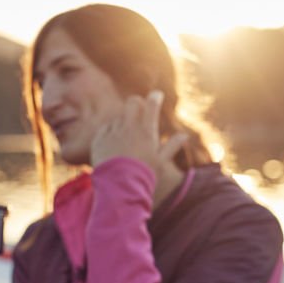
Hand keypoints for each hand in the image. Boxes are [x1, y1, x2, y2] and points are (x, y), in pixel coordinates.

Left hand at [90, 90, 187, 207]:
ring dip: (124, 124)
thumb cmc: (145, 175)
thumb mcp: (161, 161)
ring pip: (119, 117)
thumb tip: (184, 136)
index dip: (155, 97)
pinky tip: (114, 146)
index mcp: (147, 130)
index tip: (157, 95)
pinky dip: (111, 133)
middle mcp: (129, 127)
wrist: (119, 187)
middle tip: (140, 111)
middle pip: (132, 102)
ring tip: (127, 141)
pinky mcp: (99, 138)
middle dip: (137, 103)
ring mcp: (112, 131)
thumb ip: (172, 146)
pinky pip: (105, 129)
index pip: (152, 104)